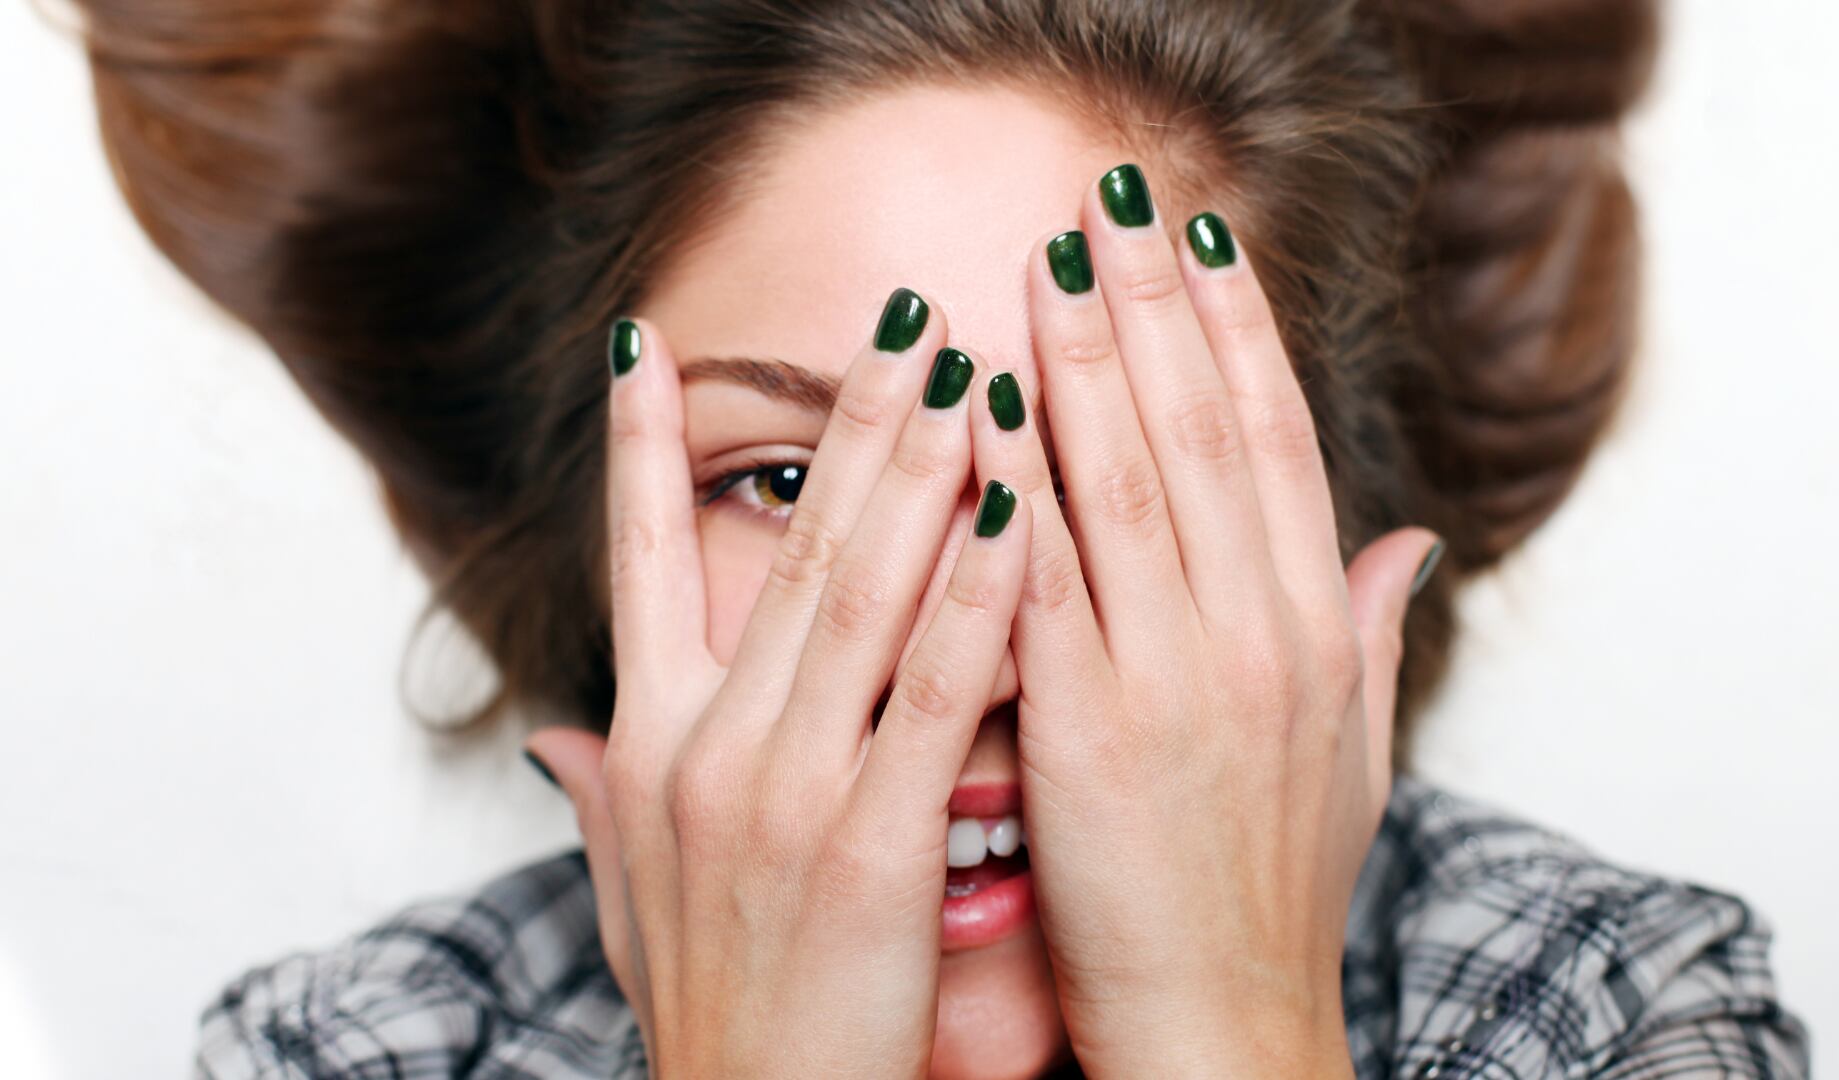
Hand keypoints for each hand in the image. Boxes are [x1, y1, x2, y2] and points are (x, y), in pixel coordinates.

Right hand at [527, 301, 1032, 1077]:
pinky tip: (1017, 513)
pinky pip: (930, 697)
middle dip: (845, 421)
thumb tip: (553, 732)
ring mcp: (785, 792)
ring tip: (963, 364)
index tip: (645, 344)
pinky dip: (976, 598)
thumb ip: (602, 795)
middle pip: (783, 551)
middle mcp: (707, 747)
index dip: (634, 450)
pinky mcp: (868, 848)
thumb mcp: (634, 895)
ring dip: (916, 471)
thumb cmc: (718, 1012)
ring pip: (858, 597)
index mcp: (653, 747)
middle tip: (903, 314)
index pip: (636, 566)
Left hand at [969, 166, 1442, 1077]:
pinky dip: (1020, 488)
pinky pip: (1049, 583)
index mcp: (1315, 633)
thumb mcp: (1353, 757)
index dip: (1240, 335)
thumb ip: (1371, 635)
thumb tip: (1409, 544)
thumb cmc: (1274, 898)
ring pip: (1132, 483)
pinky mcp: (1089, 732)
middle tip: (1113, 206)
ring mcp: (1177, 680)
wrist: (1231, 1030)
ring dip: (1088, 361)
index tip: (1201, 247)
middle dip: (1155, 307)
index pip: (1281, 447)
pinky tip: (989, 410)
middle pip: (1208, 434)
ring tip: (1050, 262)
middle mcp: (1260, 636)